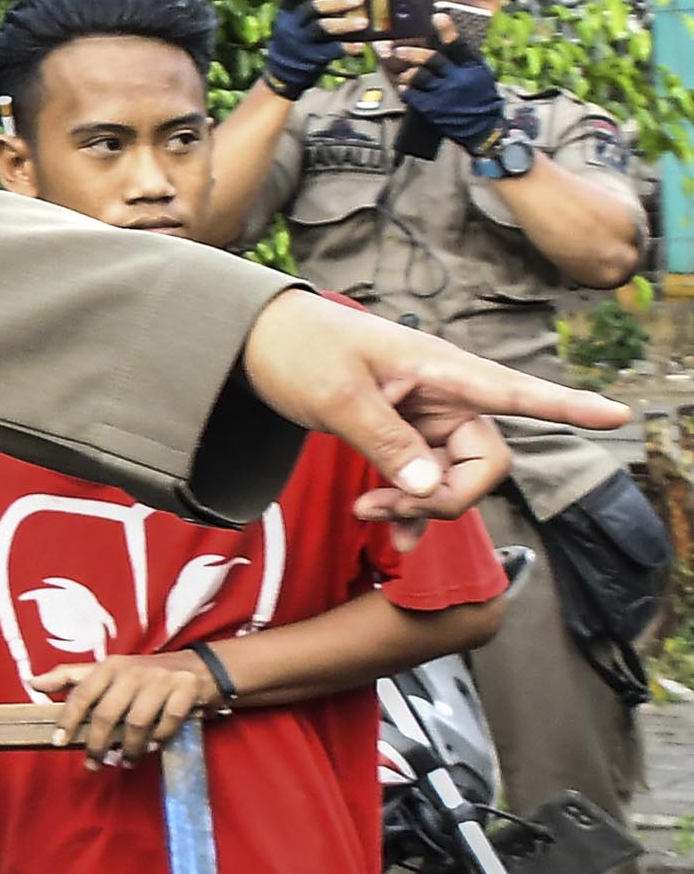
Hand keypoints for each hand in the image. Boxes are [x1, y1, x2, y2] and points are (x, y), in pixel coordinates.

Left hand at [33, 654, 210, 764]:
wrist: (198, 667)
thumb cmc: (143, 674)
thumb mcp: (108, 670)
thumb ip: (71, 677)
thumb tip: (33, 683)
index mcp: (109, 666)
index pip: (82, 693)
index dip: (68, 718)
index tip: (57, 741)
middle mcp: (132, 671)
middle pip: (107, 713)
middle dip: (97, 743)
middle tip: (93, 763)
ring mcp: (160, 681)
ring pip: (137, 722)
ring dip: (129, 748)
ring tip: (125, 762)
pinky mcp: (186, 691)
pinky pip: (168, 722)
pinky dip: (158, 739)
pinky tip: (151, 748)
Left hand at [239, 288, 622, 530]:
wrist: (255, 342)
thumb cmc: (298, 350)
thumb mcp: (336, 396)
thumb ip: (386, 442)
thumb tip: (433, 490)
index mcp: (441, 369)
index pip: (517, 391)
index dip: (568, 406)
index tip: (617, 415)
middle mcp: (448, 395)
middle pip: (487, 461)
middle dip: (449, 497)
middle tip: (385, 509)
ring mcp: (429, 418)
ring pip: (457, 479)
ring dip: (423, 506)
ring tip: (368, 513)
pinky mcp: (408, 436)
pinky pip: (431, 481)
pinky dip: (414, 507)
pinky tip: (390, 531)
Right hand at [262, 0, 352, 96]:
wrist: (282, 72)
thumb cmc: (298, 40)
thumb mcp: (296, 22)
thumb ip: (314, 11)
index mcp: (286, 12)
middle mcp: (291, 25)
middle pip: (312, 7)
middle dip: (337, 2)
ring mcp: (300, 41)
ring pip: (321, 27)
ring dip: (344, 24)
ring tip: (363, 22)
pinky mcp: (311, 58)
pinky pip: (330, 51)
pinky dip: (346, 47)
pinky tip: (359, 46)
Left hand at [400, 38, 509, 152]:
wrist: (485, 130)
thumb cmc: (481, 99)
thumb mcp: (481, 76)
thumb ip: (464, 60)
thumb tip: (446, 40)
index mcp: (473, 68)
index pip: (459, 46)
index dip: (447, 31)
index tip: (437, 16)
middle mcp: (459, 79)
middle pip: (433, 60)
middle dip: (413, 52)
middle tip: (398, 48)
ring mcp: (445, 95)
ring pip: (419, 77)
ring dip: (406, 72)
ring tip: (399, 69)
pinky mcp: (434, 110)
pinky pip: (414, 96)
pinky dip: (406, 90)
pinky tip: (403, 87)